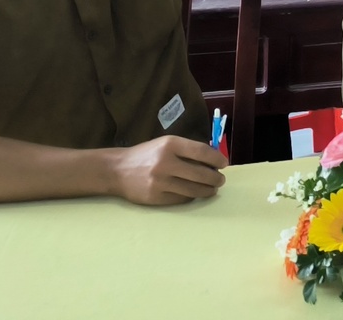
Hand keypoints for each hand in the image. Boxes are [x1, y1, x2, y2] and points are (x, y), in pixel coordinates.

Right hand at [106, 136, 226, 205]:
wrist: (117, 170)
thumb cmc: (147, 155)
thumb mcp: (166, 144)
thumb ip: (187, 150)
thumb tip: (213, 160)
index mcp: (170, 145)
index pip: (202, 151)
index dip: (216, 159)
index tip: (224, 164)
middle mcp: (165, 162)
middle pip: (200, 173)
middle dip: (215, 178)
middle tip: (221, 180)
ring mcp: (159, 182)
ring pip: (193, 189)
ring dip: (207, 190)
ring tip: (213, 189)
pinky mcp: (155, 198)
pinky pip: (181, 199)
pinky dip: (191, 196)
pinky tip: (195, 193)